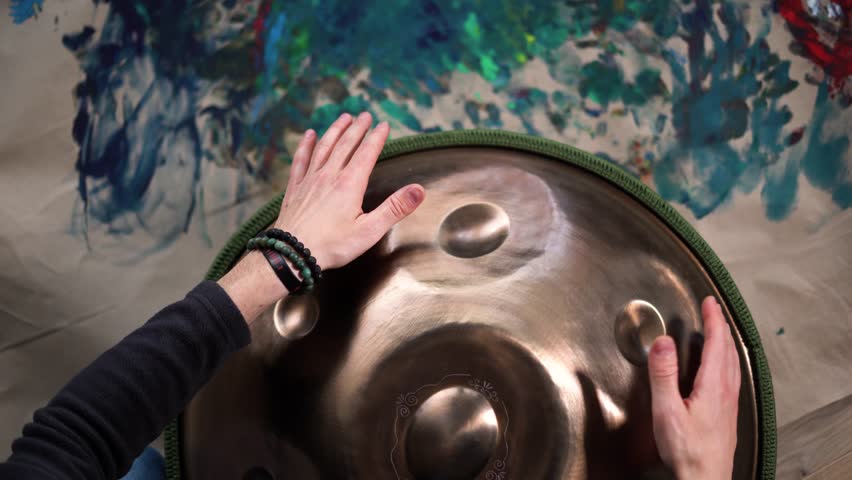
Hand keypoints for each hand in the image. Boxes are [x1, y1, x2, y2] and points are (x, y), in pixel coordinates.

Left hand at [275, 112, 424, 269]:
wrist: (292, 254)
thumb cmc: (332, 246)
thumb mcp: (370, 231)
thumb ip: (394, 208)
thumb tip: (418, 190)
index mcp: (350, 184)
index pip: (367, 153)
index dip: (377, 137)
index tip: (384, 125)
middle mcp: (329, 176)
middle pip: (346, 145)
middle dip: (358, 128)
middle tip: (365, 115)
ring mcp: (310, 180)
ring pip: (324, 147)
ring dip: (335, 130)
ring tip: (344, 118)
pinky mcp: (296, 188)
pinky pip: (301, 159)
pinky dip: (306, 145)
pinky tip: (309, 136)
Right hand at [648, 297, 740, 479]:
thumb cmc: (687, 451)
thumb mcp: (666, 411)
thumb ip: (663, 374)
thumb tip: (664, 343)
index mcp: (713, 386)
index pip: (717, 343)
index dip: (714, 320)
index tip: (710, 302)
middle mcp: (726, 392)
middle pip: (728, 350)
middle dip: (721, 326)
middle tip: (714, 310)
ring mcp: (730, 404)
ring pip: (733, 364)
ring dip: (726, 343)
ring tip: (719, 332)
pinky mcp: (728, 414)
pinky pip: (732, 376)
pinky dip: (727, 360)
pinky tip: (722, 368)